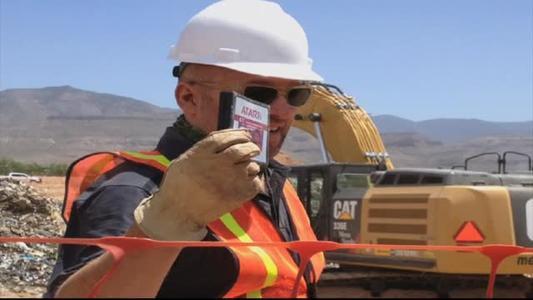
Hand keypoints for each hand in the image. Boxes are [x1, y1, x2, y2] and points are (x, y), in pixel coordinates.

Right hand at [134, 129, 263, 239]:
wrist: (178, 213)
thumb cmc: (179, 186)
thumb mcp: (183, 160)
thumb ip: (202, 149)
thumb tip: (226, 138)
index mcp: (201, 153)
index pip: (226, 137)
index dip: (239, 133)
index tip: (245, 134)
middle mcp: (217, 163)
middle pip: (242, 149)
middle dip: (251, 147)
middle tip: (253, 148)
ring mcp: (228, 179)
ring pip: (251, 166)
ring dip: (252, 165)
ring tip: (249, 168)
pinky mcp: (236, 195)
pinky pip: (255, 184)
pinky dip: (255, 181)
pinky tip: (250, 181)